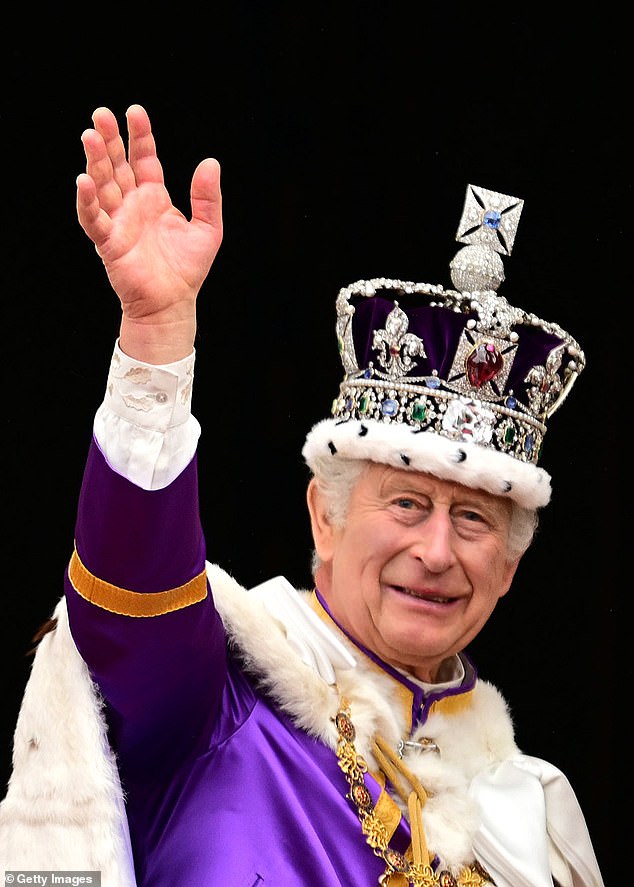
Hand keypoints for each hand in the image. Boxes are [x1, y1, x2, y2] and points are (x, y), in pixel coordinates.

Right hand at [76, 104, 222, 362]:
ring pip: (103, 185)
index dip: (140, 136)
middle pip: (117, 166)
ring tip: (89, 135)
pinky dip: (87, 201)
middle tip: (100, 113)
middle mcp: (133, 205)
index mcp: (154, 198)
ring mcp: (119, 222)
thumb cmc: (187, 270)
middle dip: (110, 140)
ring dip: (95, 161)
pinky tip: (84, 181)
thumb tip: (210, 162)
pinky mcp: (109, 243)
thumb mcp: (208, 229)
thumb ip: (208, 197)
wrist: (173, 304)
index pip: (144, 160)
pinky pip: (94, 219)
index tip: (134, 112)